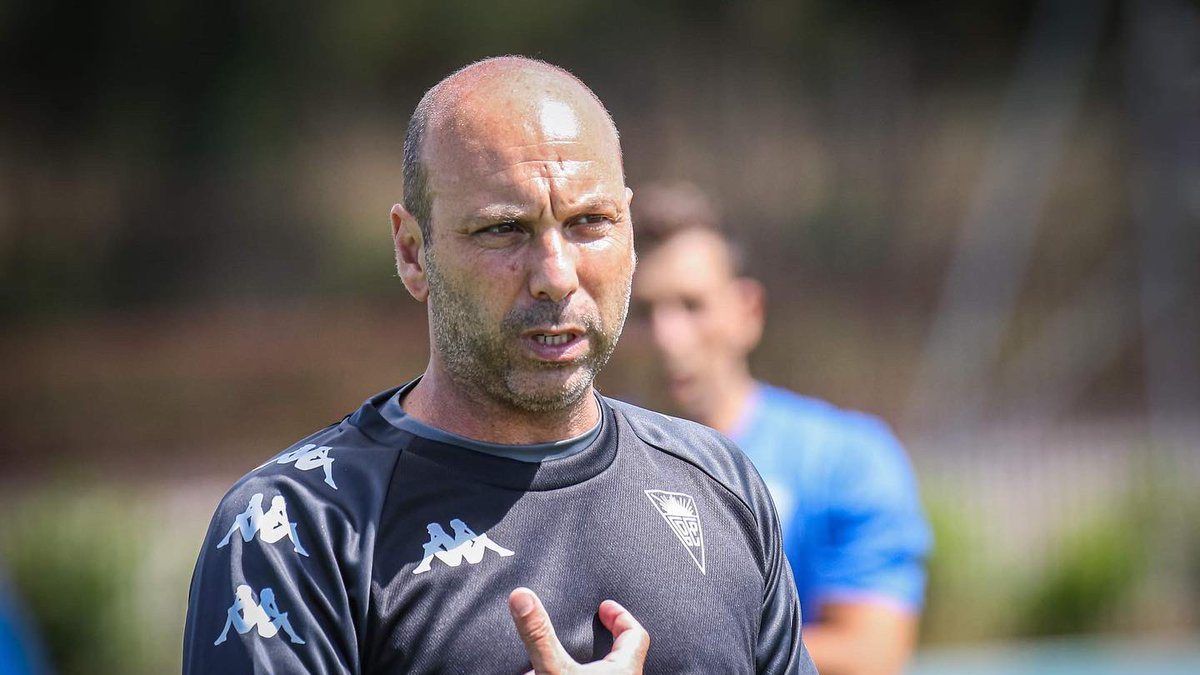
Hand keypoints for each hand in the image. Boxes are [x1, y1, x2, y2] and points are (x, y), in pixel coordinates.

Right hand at [508, 587, 649, 674]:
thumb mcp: (553, 670)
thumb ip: (539, 634)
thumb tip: (522, 596)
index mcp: (624, 670)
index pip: (636, 636)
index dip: (621, 617)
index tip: (605, 606)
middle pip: (624, 655)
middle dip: (606, 639)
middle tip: (590, 626)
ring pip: (610, 672)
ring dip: (594, 662)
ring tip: (575, 653)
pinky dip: (580, 673)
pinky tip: (562, 673)